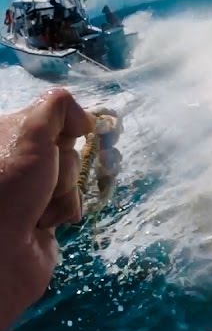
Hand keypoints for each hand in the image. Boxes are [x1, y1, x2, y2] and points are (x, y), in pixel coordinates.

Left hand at [0, 89, 95, 330]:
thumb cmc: (9, 187)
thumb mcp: (29, 133)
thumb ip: (56, 109)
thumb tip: (84, 119)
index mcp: (3, 134)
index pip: (52, 117)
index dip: (65, 128)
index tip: (73, 135)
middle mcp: (14, 158)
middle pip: (66, 147)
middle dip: (63, 166)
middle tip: (42, 181)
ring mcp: (29, 187)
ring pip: (73, 175)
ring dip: (63, 192)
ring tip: (40, 208)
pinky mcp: (42, 212)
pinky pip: (72, 201)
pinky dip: (65, 209)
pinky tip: (45, 222)